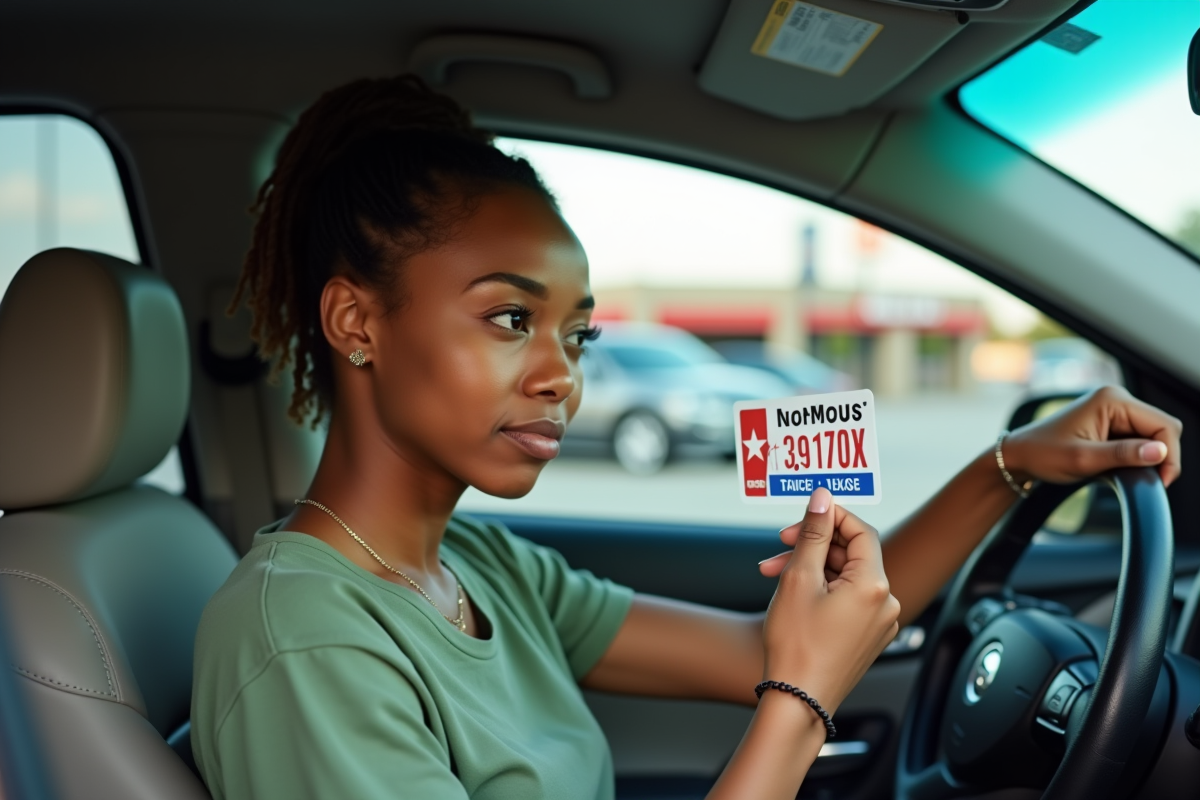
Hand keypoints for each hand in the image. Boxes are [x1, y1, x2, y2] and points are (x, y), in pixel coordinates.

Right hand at [756, 488, 899, 714]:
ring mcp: (880, 623)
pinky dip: (822, 591)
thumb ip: (813, 533)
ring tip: (774, 576)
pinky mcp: (868, 638)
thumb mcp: (799, 578)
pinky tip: (794, 595)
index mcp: (875, 585)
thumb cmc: (796, 644)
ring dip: (812, 569)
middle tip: (778, 547)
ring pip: (846, 578)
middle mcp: (887, 603)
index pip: (860, 531)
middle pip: (851, 555)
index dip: (831, 516)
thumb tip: (822, 498)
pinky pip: (848, 600)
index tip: (804, 513)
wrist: (798, 700)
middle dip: (813, 546)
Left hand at [1004, 386, 1182, 486]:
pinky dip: (1137, 457)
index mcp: (1112, 399)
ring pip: (1153, 436)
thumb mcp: (1083, 459)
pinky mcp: (1112, 424)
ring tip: (1128, 475)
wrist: (1019, 456)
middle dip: (1161, 456)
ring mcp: (1115, 411)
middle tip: (1150, 482)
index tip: (1161, 480)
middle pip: (1163, 429)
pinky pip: (1139, 440)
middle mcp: (1117, 400)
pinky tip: (1123, 469)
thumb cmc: (1042, 454)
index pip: (1164, 425)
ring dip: (1148, 458)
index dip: (1169, 454)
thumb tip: (1158, 452)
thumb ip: (1123, 455)